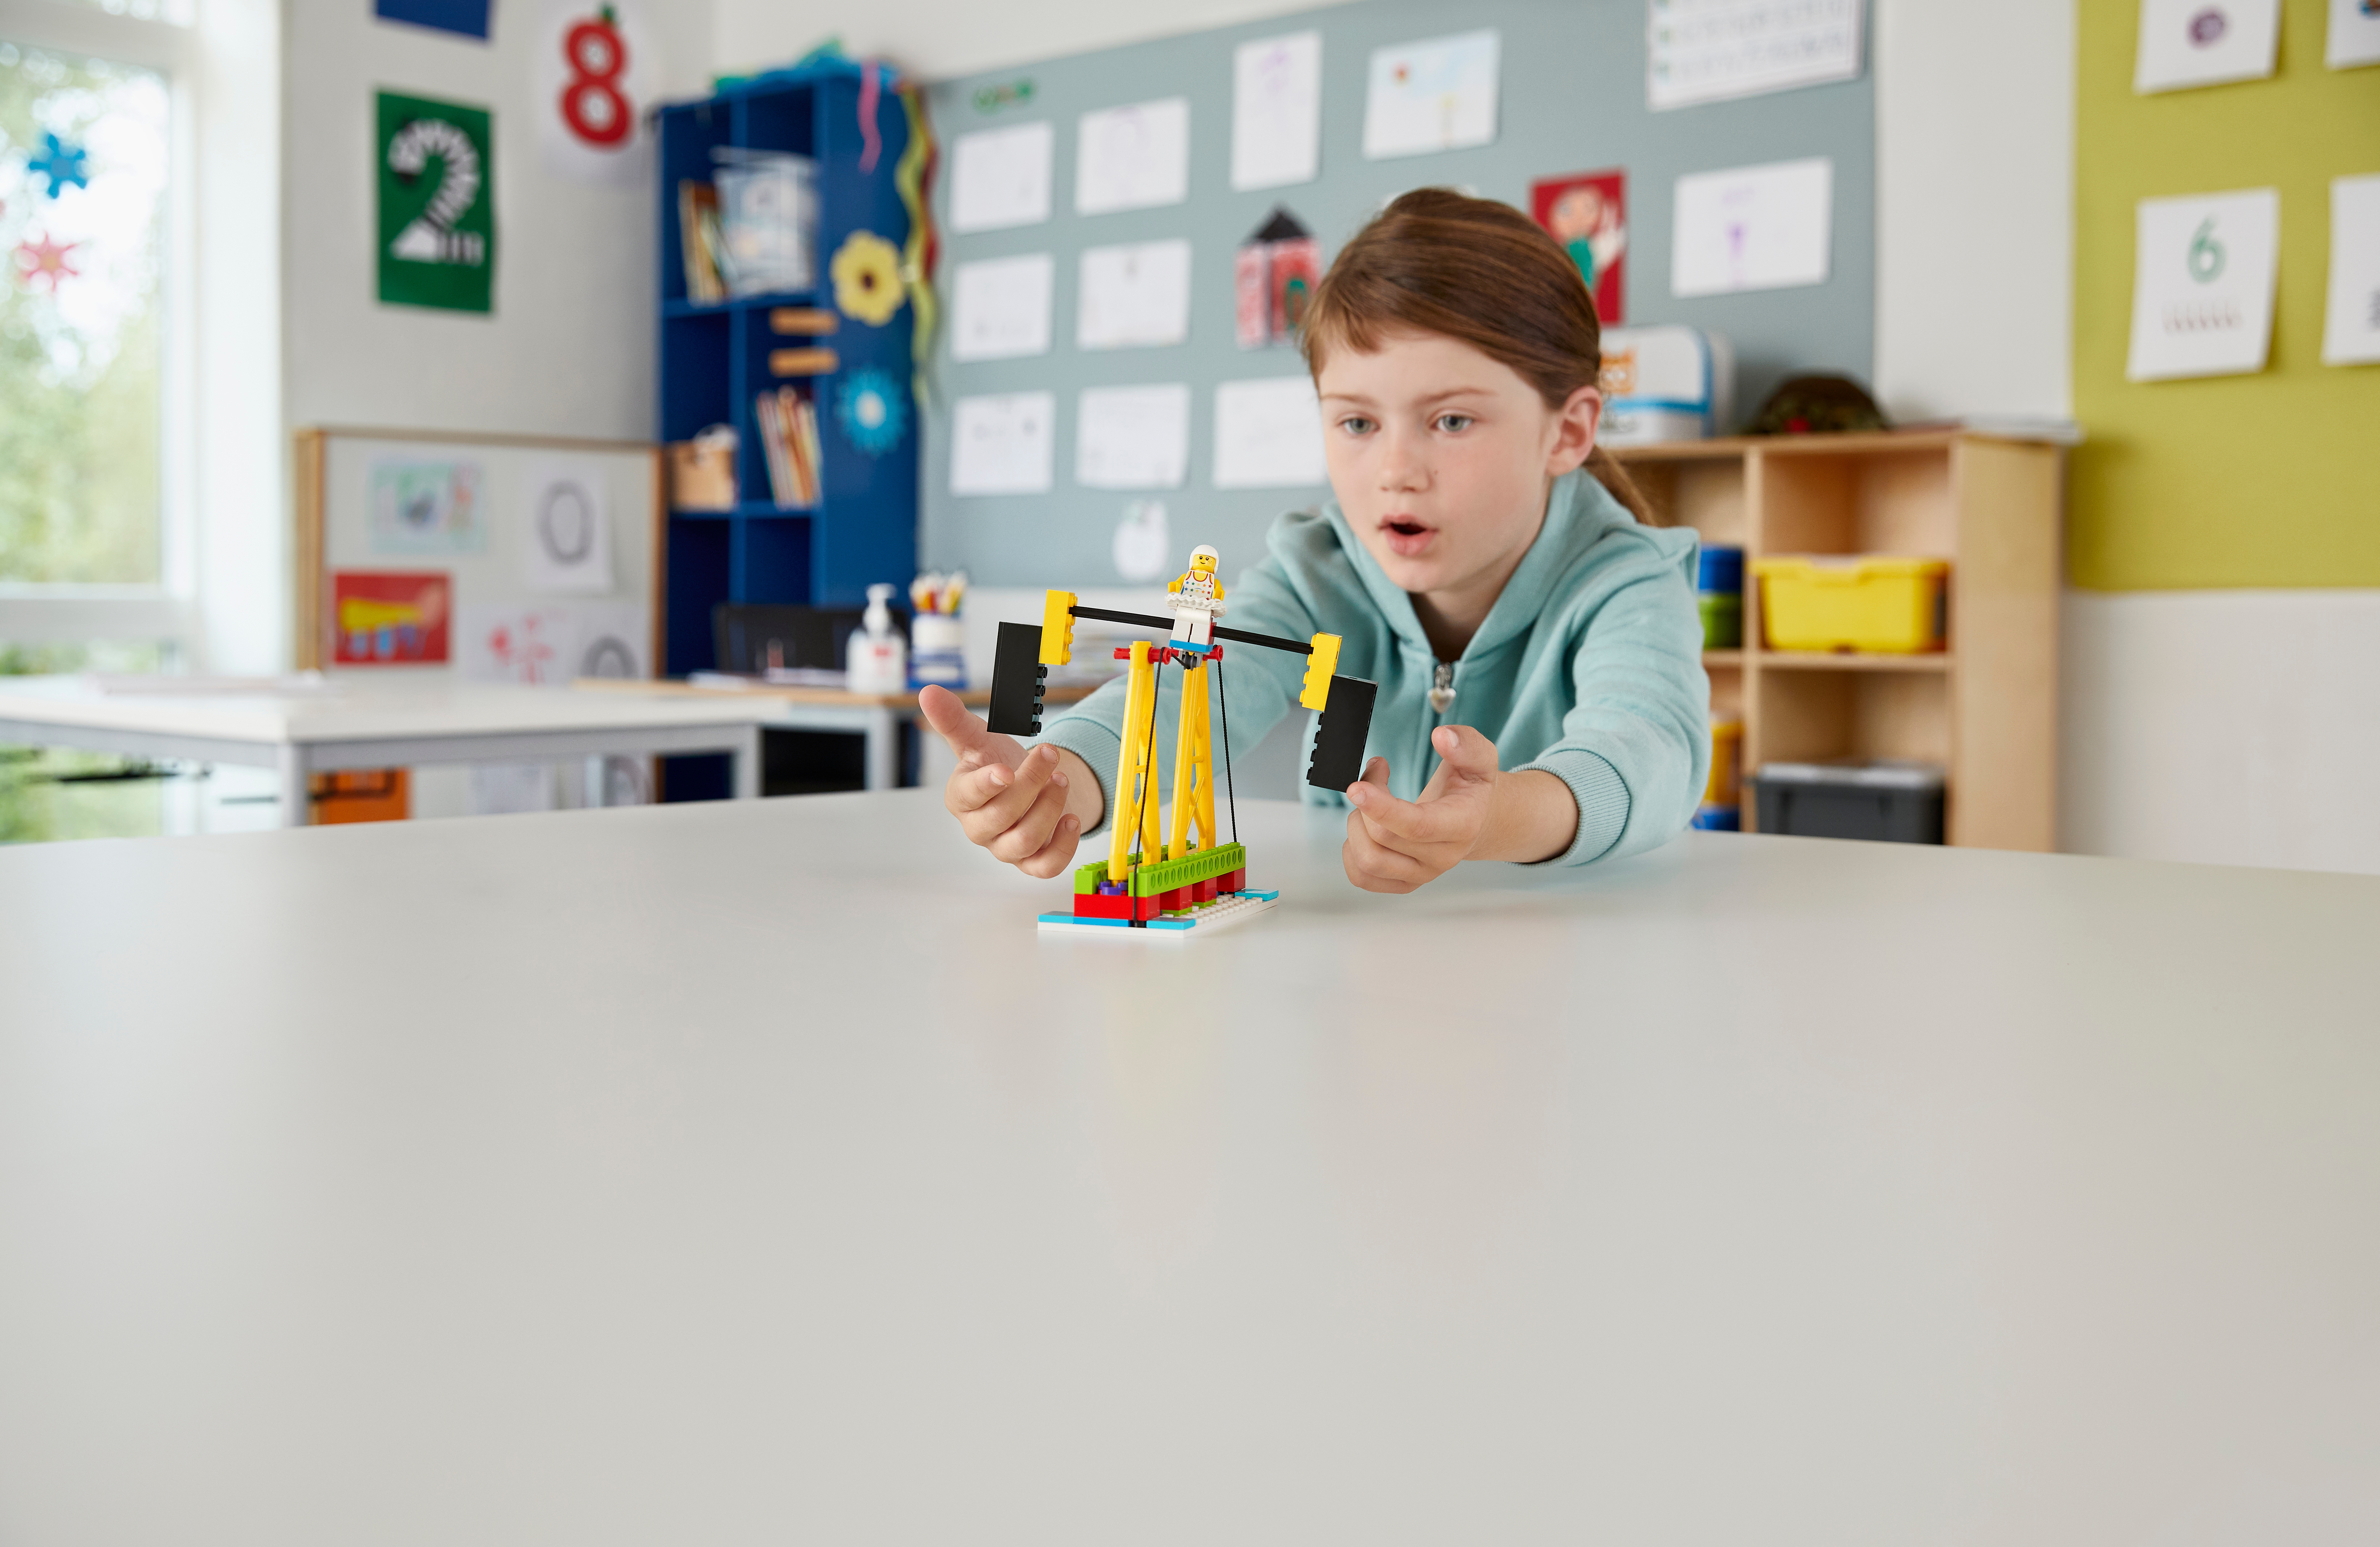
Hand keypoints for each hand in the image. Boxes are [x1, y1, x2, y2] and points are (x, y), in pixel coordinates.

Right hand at [919, 686, 1100, 878]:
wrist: (1028, 787)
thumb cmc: (998, 764)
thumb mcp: (978, 738)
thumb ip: (954, 719)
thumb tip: (929, 694)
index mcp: (962, 798)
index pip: (968, 796)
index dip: (987, 784)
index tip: (1007, 769)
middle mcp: (980, 827)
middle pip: (1001, 816)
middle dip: (1030, 784)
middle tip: (1048, 754)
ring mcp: (1005, 847)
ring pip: (1024, 840)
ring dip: (1048, 808)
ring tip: (1061, 779)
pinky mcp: (1031, 861)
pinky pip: (1046, 867)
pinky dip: (1063, 846)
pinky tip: (1071, 819)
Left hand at [1341, 725, 1577, 891]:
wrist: (1475, 820)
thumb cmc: (1471, 789)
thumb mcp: (1480, 759)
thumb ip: (1466, 744)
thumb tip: (1442, 736)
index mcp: (1462, 825)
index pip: (1417, 825)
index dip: (1382, 807)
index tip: (1356, 787)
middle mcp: (1443, 857)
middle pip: (1383, 838)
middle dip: (1365, 802)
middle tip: (1372, 777)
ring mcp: (1422, 874)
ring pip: (1368, 861)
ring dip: (1356, 826)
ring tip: (1368, 805)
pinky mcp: (1404, 883)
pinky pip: (1362, 877)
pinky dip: (1352, 851)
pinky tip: (1365, 829)